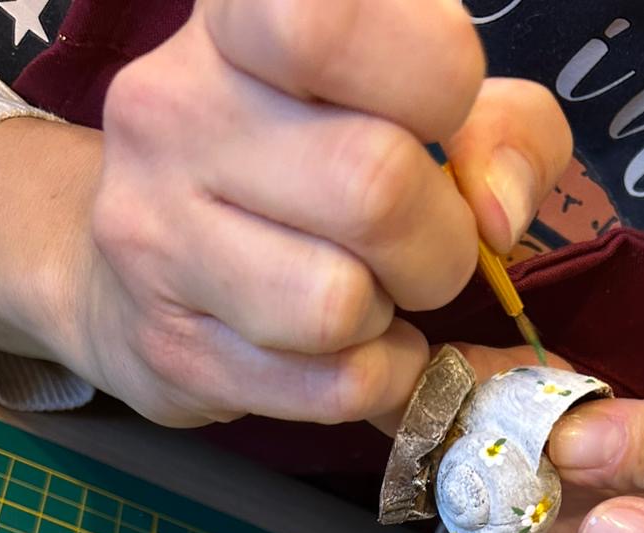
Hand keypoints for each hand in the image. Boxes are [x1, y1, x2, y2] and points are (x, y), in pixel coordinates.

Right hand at [0, 0, 570, 428]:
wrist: (140, 277)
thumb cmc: (309, 173)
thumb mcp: (420, 111)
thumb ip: (503, 134)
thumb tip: (498, 214)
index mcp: (238, 20)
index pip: (332, 24)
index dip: (432, 79)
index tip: (435, 116)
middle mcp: (174, 111)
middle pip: (370, 185)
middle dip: (437, 241)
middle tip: (420, 247)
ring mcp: (155, 235)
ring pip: (339, 305)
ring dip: (391, 320)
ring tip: (369, 298)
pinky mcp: (172, 350)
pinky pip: (332, 386)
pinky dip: (375, 381)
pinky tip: (349, 351)